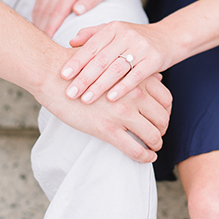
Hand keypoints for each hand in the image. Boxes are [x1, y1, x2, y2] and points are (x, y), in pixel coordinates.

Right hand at [32, 0, 126, 36]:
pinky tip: (37, 20)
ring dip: (38, 20)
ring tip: (37, 35)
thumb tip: (77, 11)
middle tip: (39, 43)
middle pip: (46, 9)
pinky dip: (38, 10)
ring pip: (41, 3)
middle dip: (42, 26)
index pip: (58, 11)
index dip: (51, 27)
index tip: (48, 40)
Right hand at [42, 46, 171, 161]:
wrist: (53, 75)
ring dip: (155, 144)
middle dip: (162, 129)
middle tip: (156, 135)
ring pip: (153, 136)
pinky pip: (135, 149)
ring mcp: (122, 113)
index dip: (166, 112)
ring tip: (151, 148)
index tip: (159, 118)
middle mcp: (134, 96)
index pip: (166, 100)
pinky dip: (144, 157)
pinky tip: (145, 157)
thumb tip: (152, 75)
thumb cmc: (76, 67)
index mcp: (135, 79)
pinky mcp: (107, 129)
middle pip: (162, 118)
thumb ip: (131, 69)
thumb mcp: (108, 61)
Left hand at [61, 21, 174, 103]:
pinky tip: (110, 99)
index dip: (76, 61)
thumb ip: (93, 35)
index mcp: (112, 28)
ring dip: (99, 86)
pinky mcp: (155, 60)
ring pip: (116, 69)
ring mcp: (141, 47)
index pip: (91, 46)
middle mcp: (126, 35)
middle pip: (101, 59)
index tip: (63, 76)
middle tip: (70, 93)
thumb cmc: (135, 38)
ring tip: (85, 99)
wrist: (170, 37)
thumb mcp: (114, 31)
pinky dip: (122, 88)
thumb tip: (71, 42)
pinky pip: (136, 76)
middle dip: (83, 78)